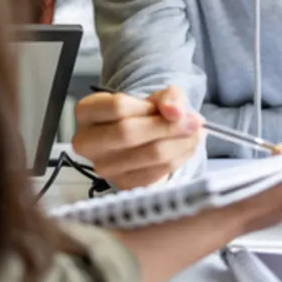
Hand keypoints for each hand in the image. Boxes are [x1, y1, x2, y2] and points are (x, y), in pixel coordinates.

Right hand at [72, 86, 203, 188]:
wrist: (143, 138)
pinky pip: (157, 173)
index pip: (118, 107)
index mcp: (87, 112)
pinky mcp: (122, 185)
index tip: (173, 109)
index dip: (151, 108)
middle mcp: (87, 142)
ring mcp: (103, 167)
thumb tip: (175, 111)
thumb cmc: (145, 114)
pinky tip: (185, 149)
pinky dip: (179, 159)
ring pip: (148, 155)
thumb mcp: (157, 97)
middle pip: (128, 133)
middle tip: (194, 123)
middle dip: (168, 127)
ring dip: (180, 144)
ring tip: (194, 134)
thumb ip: (168, 98)